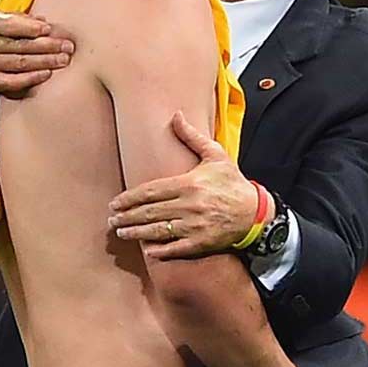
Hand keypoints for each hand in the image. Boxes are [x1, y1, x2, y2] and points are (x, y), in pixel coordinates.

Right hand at [0, 9, 73, 94]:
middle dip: (48, 46)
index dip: (31, 27)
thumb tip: (43, 21)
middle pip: (21, 45)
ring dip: (45, 61)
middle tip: (67, 46)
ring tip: (63, 59)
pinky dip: (32, 78)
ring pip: (21, 63)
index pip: (11, 24)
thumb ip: (20, 19)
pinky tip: (47, 73)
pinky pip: (14, 81)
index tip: (49, 29)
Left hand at [108, 111, 267, 258]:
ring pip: (158, 231)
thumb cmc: (232, 182)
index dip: (130, 198)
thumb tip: (176, 115)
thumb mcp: (215, 155)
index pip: (151, 191)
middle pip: (150, 212)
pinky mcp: (202, 243)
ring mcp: (195, 226)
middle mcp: (190, 205)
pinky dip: (160, 251)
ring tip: (121, 232)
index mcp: (189, 184)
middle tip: (112, 219)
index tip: (115, 202)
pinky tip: (146, 250)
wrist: (255, 212)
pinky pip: (176, 248)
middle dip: (127, 216)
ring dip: (136, 232)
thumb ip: (192, 137)